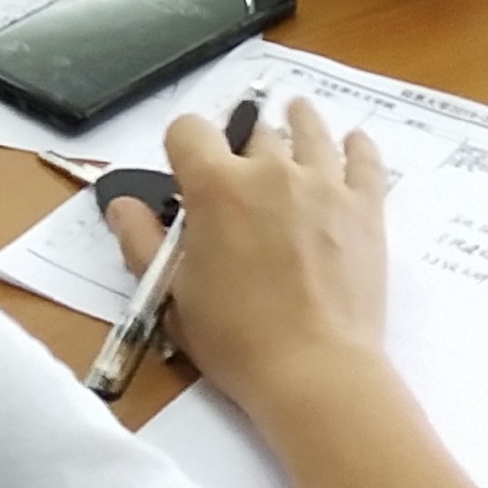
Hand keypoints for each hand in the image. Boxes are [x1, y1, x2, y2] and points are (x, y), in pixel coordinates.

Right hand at [105, 96, 393, 420]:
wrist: (315, 371)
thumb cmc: (235, 339)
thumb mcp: (171, 294)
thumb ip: (140, 240)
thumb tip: (121, 203)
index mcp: (216, 187)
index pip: (188, 129)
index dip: (182, 146)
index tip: (187, 172)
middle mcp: (270, 170)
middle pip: (252, 131)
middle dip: (240, 145)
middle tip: (241, 175)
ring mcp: (324, 185)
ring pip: (310, 129)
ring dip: (298, 120)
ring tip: (295, 115)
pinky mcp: (366, 209)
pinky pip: (365, 159)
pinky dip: (357, 146)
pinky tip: (353, 142)